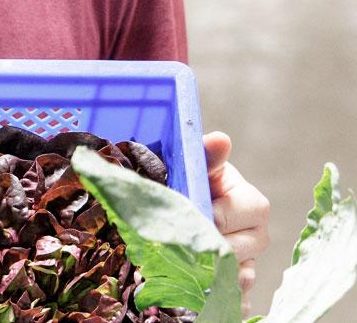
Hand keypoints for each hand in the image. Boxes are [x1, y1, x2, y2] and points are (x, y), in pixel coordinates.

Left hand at [203, 130, 270, 315]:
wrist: (182, 201)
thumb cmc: (192, 180)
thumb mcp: (198, 165)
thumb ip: (208, 156)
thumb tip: (221, 139)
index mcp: (252, 202)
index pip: (251, 211)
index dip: (223, 214)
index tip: (202, 214)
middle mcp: (257, 235)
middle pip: (245, 249)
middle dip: (215, 246)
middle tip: (187, 243)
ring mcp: (248, 262)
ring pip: (240, 278)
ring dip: (214, 274)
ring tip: (187, 267)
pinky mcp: (235, 285)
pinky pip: (236, 301)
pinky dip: (219, 300)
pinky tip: (200, 296)